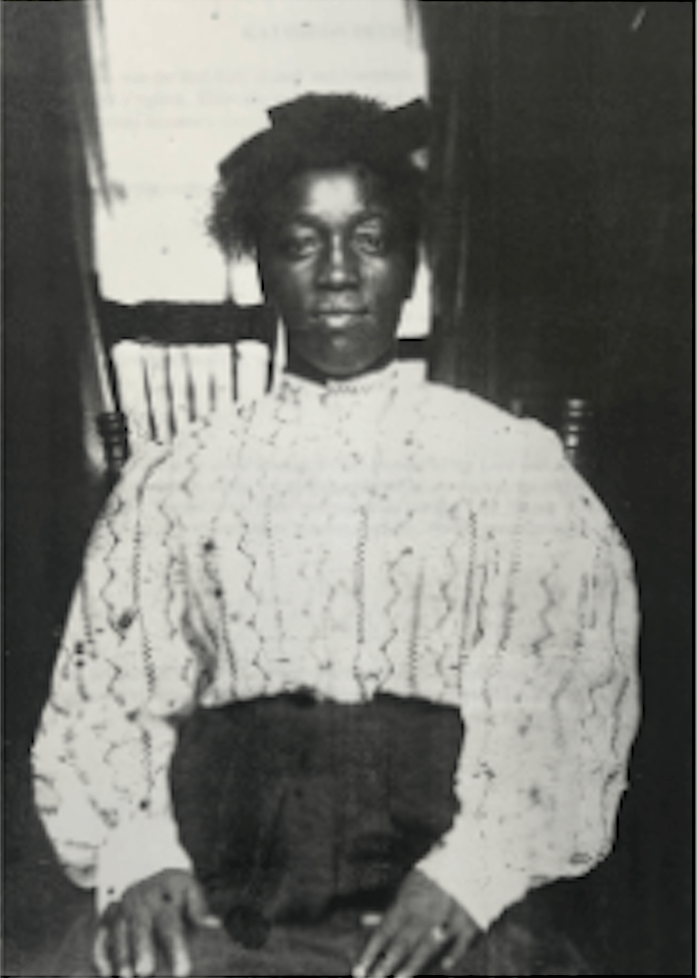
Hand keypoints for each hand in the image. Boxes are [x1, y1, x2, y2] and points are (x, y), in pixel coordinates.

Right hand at [93, 869, 219, 977]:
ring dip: (121, 955)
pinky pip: (101, 933)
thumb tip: (213, 924)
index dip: (175, 946)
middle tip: (147, 972)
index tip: (182, 972)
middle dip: (142, 948)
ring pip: (118, 929)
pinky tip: (107, 972)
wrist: (156, 878)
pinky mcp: (108, 915)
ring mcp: (123, 904)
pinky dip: (102, 952)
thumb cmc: (179, 896)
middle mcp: (142, 895)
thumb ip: (199, 910)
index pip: (170, 919)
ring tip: (127, 977)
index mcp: (166, 888)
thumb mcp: (192, 894)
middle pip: (141, 923)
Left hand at [353, 869, 479, 977]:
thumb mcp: (406, 887)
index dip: (371, 951)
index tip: (358, 970)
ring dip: (411, 966)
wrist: (466, 858)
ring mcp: (446, 918)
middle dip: (386, 965)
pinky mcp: (468, 921)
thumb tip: (363, 921)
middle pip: (402, 943)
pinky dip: (453, 953)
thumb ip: (387, 910)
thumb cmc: (431, 874)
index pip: (384, 931)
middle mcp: (424, 912)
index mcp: (407, 902)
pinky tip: (445, 964)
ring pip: (427, 947)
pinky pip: (460, 941)